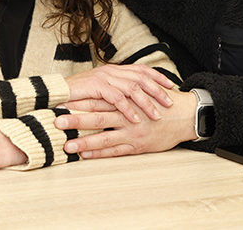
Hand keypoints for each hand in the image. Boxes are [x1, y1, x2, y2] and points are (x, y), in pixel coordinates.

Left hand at [55, 88, 197, 158]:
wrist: (185, 116)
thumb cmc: (162, 103)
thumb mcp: (144, 91)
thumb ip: (125, 91)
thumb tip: (104, 89)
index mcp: (127, 99)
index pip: (99, 99)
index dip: (80, 100)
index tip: (62, 101)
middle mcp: (128, 115)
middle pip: (97, 116)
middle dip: (76, 119)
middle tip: (57, 121)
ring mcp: (132, 132)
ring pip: (104, 137)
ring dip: (84, 141)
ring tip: (66, 145)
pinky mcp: (137, 145)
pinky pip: (115, 150)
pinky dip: (99, 153)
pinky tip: (85, 155)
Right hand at [64, 64, 174, 123]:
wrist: (56, 92)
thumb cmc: (78, 94)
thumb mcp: (100, 90)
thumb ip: (115, 91)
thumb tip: (133, 98)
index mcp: (114, 69)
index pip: (141, 70)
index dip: (157, 77)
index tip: (171, 86)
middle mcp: (112, 71)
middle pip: (141, 77)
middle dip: (157, 90)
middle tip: (170, 102)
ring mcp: (104, 77)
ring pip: (132, 88)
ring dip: (146, 102)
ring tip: (157, 114)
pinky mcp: (96, 86)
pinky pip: (117, 98)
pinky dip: (128, 109)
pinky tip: (136, 119)